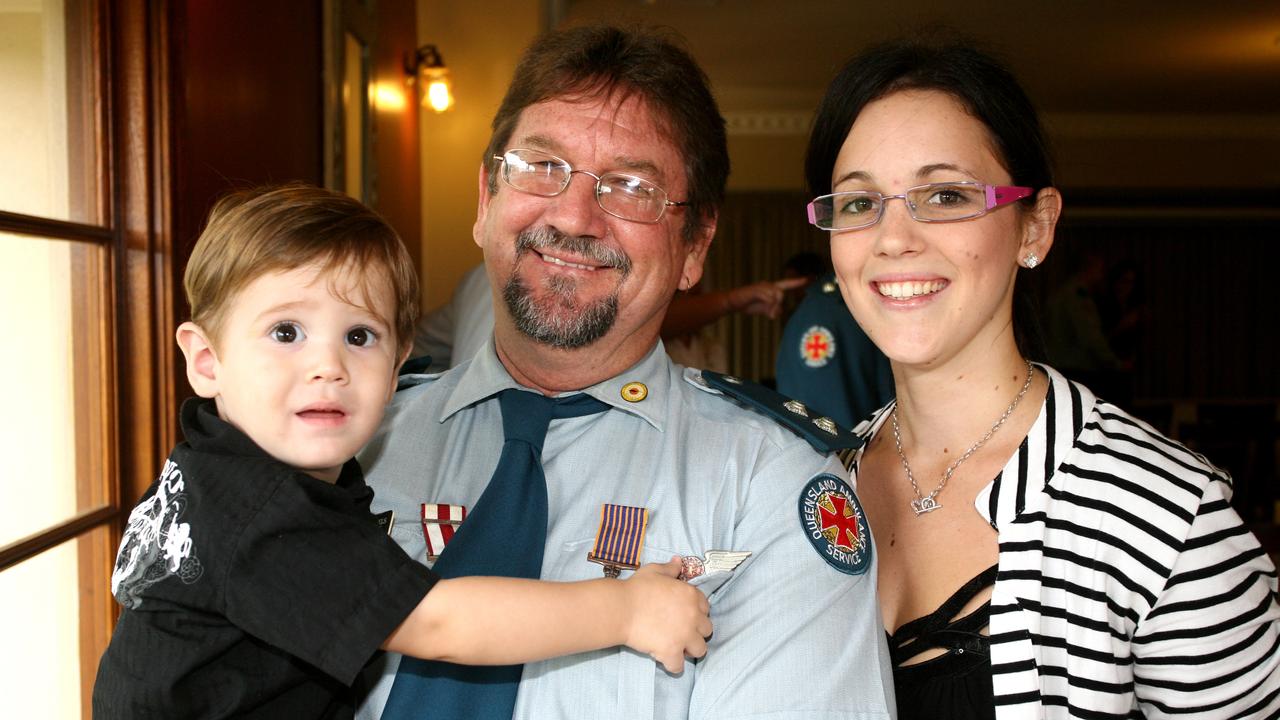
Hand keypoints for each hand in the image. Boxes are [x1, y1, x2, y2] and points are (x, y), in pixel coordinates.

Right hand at [621, 556, 712, 672]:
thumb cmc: (636, 588)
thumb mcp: (654, 571)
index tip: (685, 615)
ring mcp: (684, 636)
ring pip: (700, 650)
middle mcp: (693, 616)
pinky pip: (678, 666)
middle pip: (707, 630)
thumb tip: (679, 561)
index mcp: (691, 595)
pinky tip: (665, 660)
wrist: (620, 608)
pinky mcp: (671, 652)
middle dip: (695, 631)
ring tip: (676, 647)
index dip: (696, 612)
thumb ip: (670, 568)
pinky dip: (672, 665)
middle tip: (680, 631)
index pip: (705, 607)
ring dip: (689, 649)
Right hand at [725, 277, 808, 319]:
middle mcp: (768, 285)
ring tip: (769, 314)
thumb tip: (778, 313)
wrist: (733, 302)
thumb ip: (773, 310)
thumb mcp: (764, 309)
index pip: (787, 284)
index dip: (798, 282)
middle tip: (773, 313)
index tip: (809, 279)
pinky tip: (766, 311)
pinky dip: (769, 305)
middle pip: (782, 292)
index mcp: (771, 288)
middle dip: (780, 303)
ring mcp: (762, 287)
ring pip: (777, 295)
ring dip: (774, 307)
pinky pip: (769, 297)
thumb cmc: (748, 304)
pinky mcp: (756, 290)